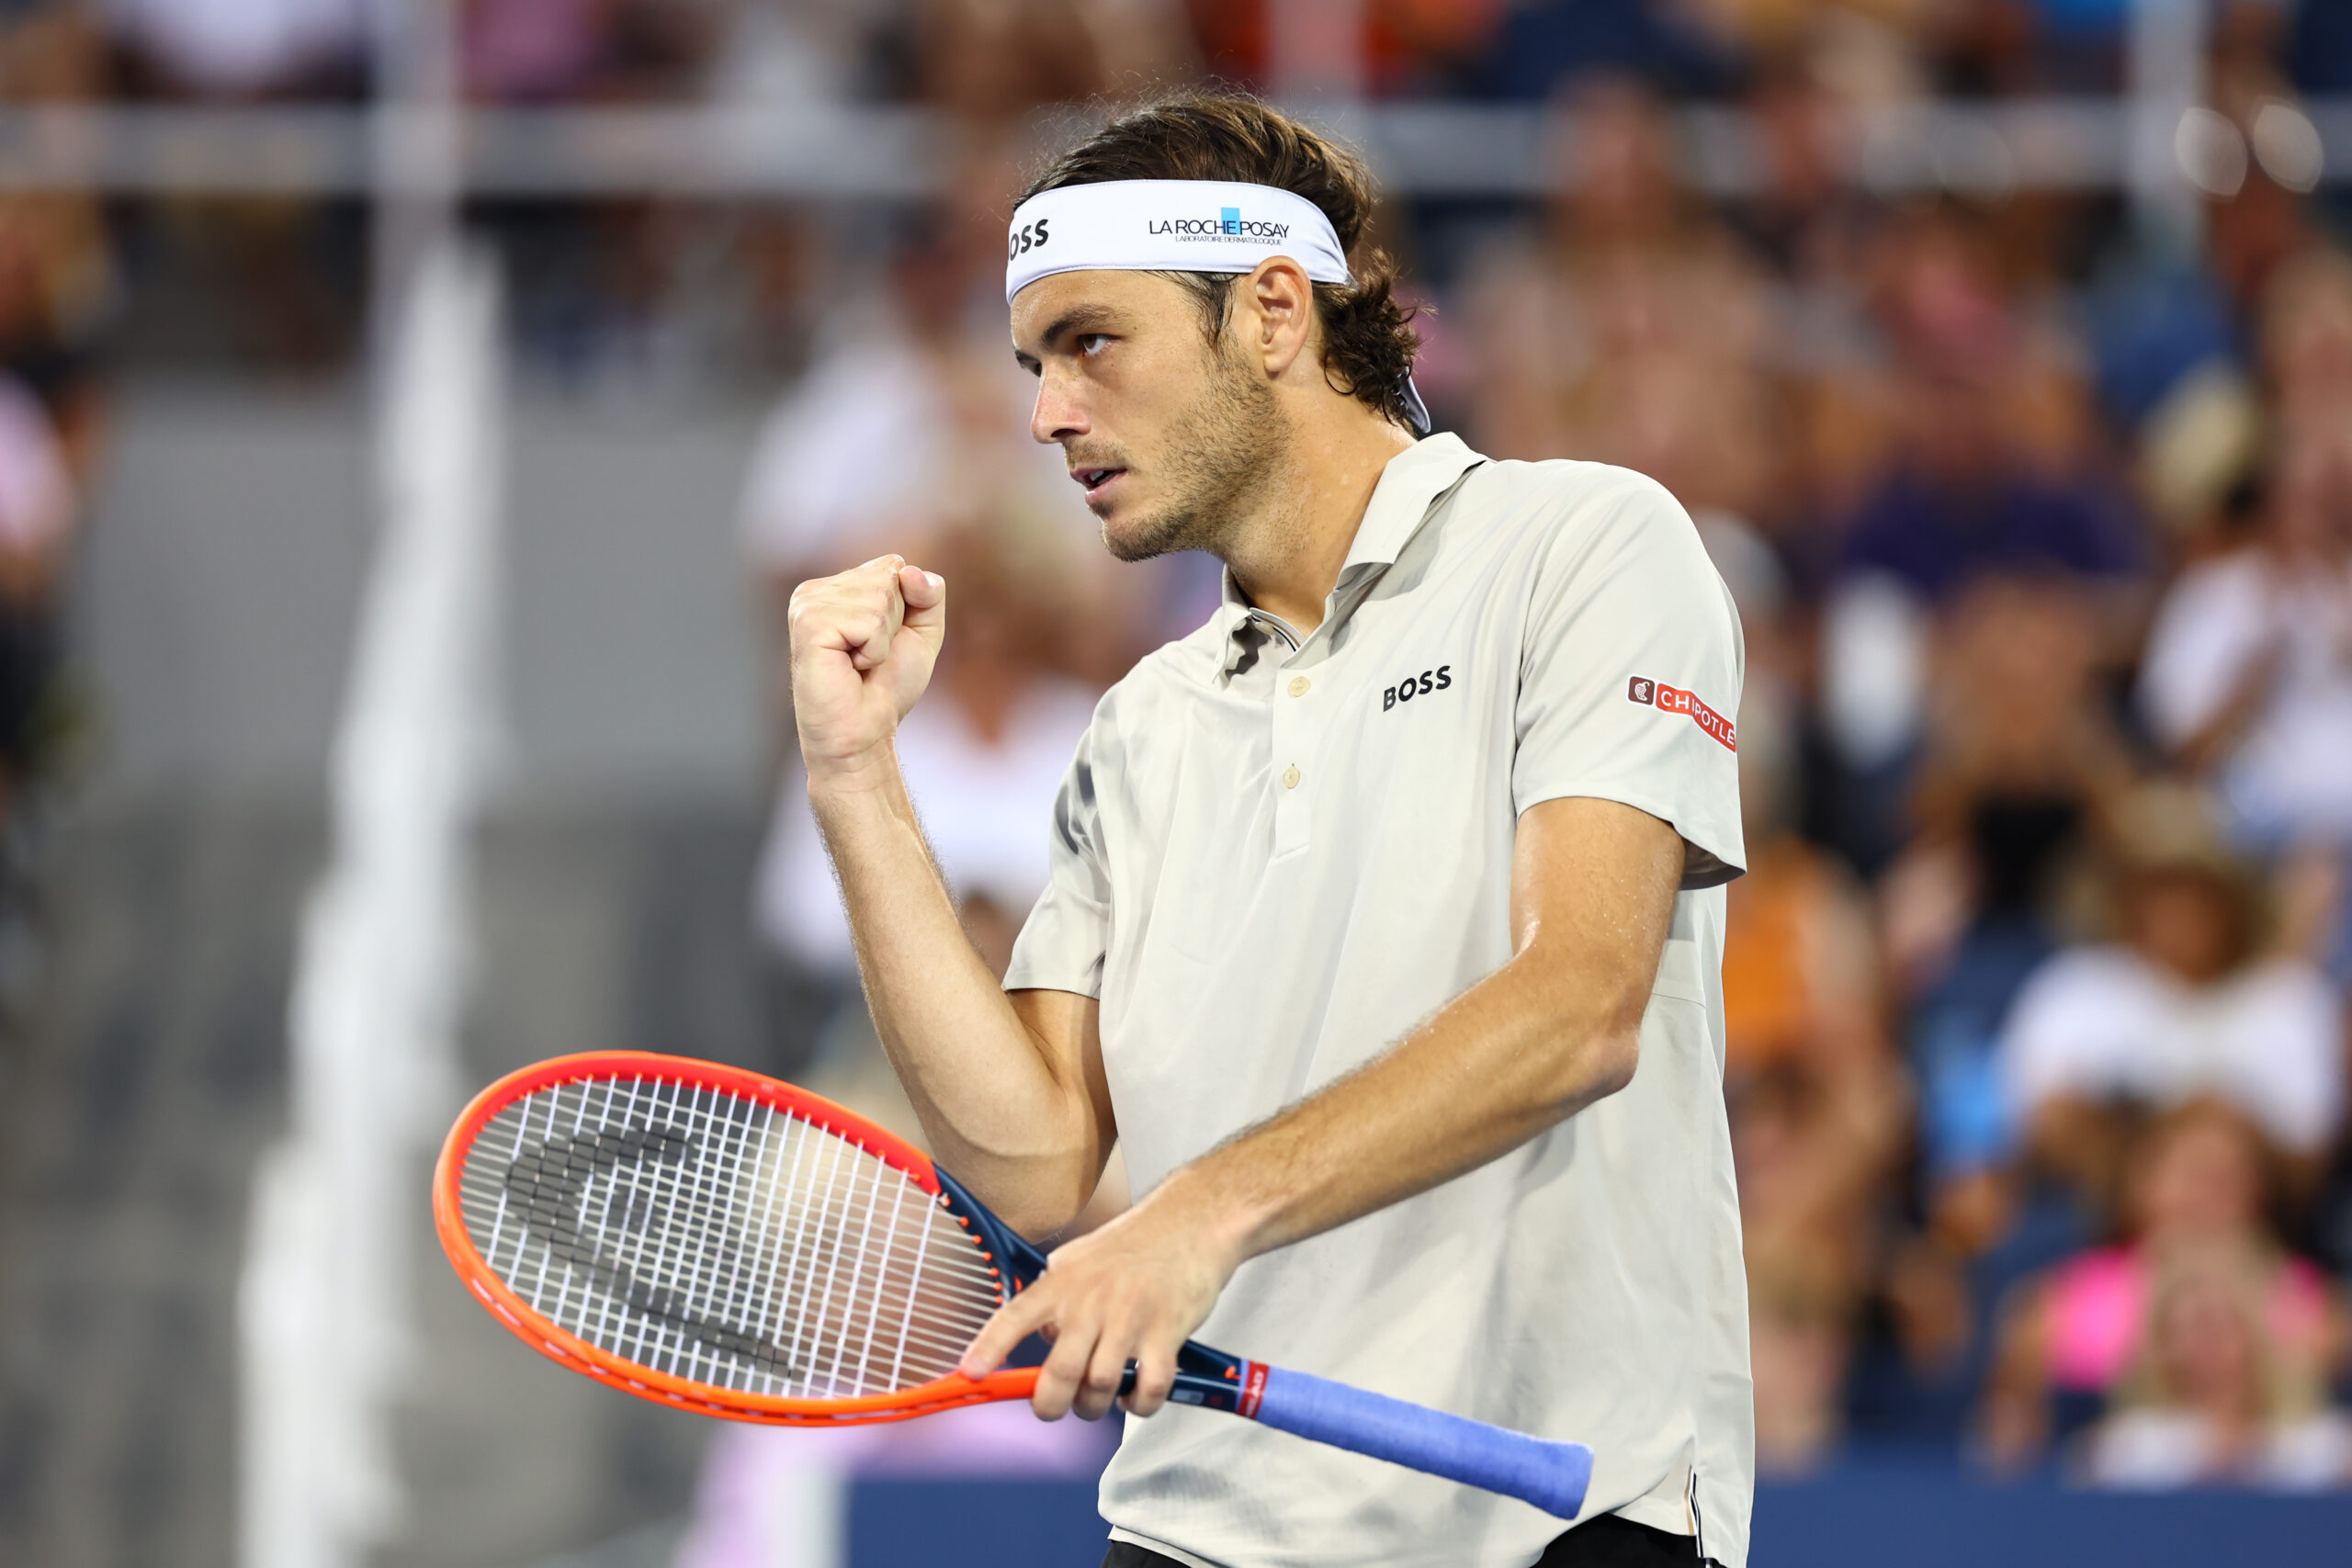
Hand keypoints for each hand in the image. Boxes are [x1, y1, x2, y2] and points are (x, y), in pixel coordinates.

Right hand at [787, 555, 944, 786]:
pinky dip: (872, 650)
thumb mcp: (922, 632)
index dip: (906, 607)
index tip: (883, 642)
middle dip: (895, 623)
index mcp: (837, 586)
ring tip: (858, 663)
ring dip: (882, 640)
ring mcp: (807, 604)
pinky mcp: (808, 624)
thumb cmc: (886, 687)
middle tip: (869, 657)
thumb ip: (929, 593)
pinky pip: (869, 621)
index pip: (894, 565)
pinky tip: (850, 666)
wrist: (864, 733)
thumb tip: (907, 569)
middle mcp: (817, 590)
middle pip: (889, 577)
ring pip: (881, 597)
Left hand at [958, 1185, 1245, 1422]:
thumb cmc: (1140, 1240)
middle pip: (1059, 1374)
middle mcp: (1091, 1301)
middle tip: (1054, 1407)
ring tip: (1101, 1399)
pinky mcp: (1166, 1333)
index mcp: (1064, 1282)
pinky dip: (1139, 1404)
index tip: (969, 1374)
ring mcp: (1129, 1319)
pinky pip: (1148, 1389)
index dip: (989, 1347)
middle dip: (1050, 1405)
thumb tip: (1041, 1327)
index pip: (1015, 1316)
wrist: (1193, 1220)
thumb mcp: (1081, 1256)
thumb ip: (1056, 1291)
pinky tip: (1137, 1396)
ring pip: (1099, 1387)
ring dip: (1096, 1406)